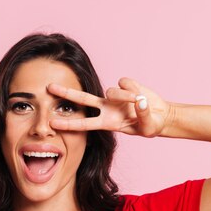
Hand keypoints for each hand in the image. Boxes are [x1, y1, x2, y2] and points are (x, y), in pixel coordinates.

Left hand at [48, 78, 173, 136]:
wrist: (162, 115)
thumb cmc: (151, 126)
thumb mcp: (148, 127)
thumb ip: (143, 115)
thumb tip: (139, 101)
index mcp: (107, 123)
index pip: (84, 124)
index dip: (68, 123)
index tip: (52, 123)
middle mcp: (106, 108)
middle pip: (82, 99)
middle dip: (66, 93)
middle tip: (48, 87)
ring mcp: (114, 96)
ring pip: (111, 90)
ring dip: (125, 96)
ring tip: (139, 102)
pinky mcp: (125, 85)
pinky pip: (125, 82)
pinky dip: (134, 88)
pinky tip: (141, 94)